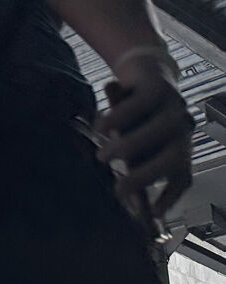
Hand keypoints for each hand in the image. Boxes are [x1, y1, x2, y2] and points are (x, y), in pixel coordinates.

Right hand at [96, 47, 192, 217]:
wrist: (143, 69)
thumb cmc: (135, 116)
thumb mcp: (133, 144)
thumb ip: (132, 165)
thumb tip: (126, 199)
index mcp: (179, 146)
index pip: (183, 176)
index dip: (170, 196)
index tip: (153, 214)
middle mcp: (181, 128)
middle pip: (173, 156)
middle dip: (145, 176)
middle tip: (118, 190)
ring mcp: (172, 105)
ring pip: (157, 130)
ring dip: (128, 146)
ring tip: (102, 157)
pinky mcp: (157, 86)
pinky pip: (140, 104)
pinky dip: (117, 117)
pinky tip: (99, 127)